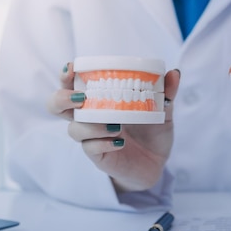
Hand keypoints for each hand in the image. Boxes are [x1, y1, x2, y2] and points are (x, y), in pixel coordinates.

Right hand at [46, 63, 180, 192]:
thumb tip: (174, 73)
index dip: (66, 75)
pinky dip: (102, 143)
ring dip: (90, 125)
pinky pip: (90, 149)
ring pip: (73, 129)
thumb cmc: (152, 131)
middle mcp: (89, 117)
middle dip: (61, 98)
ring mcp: (91, 137)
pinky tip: (119, 141)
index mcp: (99, 99)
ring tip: (116, 125)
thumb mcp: (163, 110)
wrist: (157, 163)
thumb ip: (166, 93)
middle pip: (57, 106)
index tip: (72, 68)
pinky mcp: (98, 156)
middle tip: (81, 97)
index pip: (73, 83)